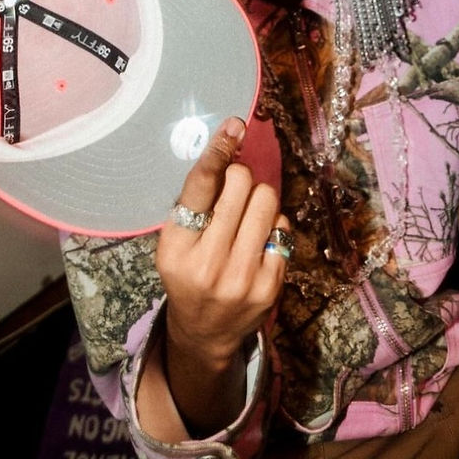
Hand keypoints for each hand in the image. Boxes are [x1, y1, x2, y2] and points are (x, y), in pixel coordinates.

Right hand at [155, 117, 288, 434]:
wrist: (206, 332)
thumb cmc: (188, 273)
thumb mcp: (176, 242)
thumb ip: (197, 202)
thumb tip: (227, 148)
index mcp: (176, 247)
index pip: (200, 186)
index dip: (219, 151)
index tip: (234, 126)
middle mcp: (207, 263)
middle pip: (241, 185)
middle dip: (241, 176)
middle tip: (235, 189)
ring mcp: (242, 277)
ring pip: (267, 200)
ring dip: (259, 196)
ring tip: (247, 214)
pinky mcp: (270, 286)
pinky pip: (283, 227)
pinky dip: (272, 223)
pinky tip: (258, 239)